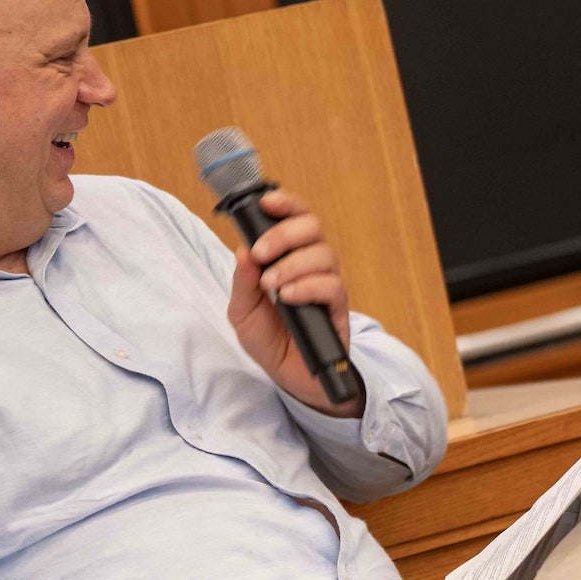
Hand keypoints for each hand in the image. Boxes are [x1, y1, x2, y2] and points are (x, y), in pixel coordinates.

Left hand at [226, 188, 356, 411]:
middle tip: (261, 254)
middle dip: (284, 235)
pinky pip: (332, 286)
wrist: (288, 376)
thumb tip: (242, 251)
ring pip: (323, 254)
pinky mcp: (338, 308)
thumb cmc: (268, 339)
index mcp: (288, 257)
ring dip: (292, 265)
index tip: (266, 203)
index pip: (294, 218)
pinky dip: (308, 287)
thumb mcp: (242, 311)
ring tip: (271, 286)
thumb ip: (242, 282)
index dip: (286, 204)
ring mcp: (327, 285)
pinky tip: (289, 298)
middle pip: (312, 227)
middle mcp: (311, 265)